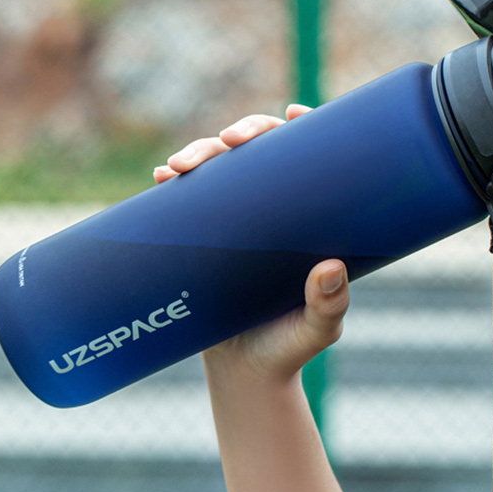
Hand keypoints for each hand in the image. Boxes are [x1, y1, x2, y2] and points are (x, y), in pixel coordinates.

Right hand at [154, 104, 348, 381]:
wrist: (246, 377)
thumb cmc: (292, 348)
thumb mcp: (319, 329)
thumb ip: (329, 305)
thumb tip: (330, 268)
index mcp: (308, 219)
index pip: (311, 160)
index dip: (305, 129)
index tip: (293, 115)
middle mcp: (273, 212)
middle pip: (260, 153)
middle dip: (243, 132)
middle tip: (231, 138)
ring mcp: (235, 222)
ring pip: (219, 169)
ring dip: (200, 152)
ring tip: (182, 164)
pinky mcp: (201, 238)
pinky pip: (186, 202)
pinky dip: (173, 184)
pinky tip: (162, 177)